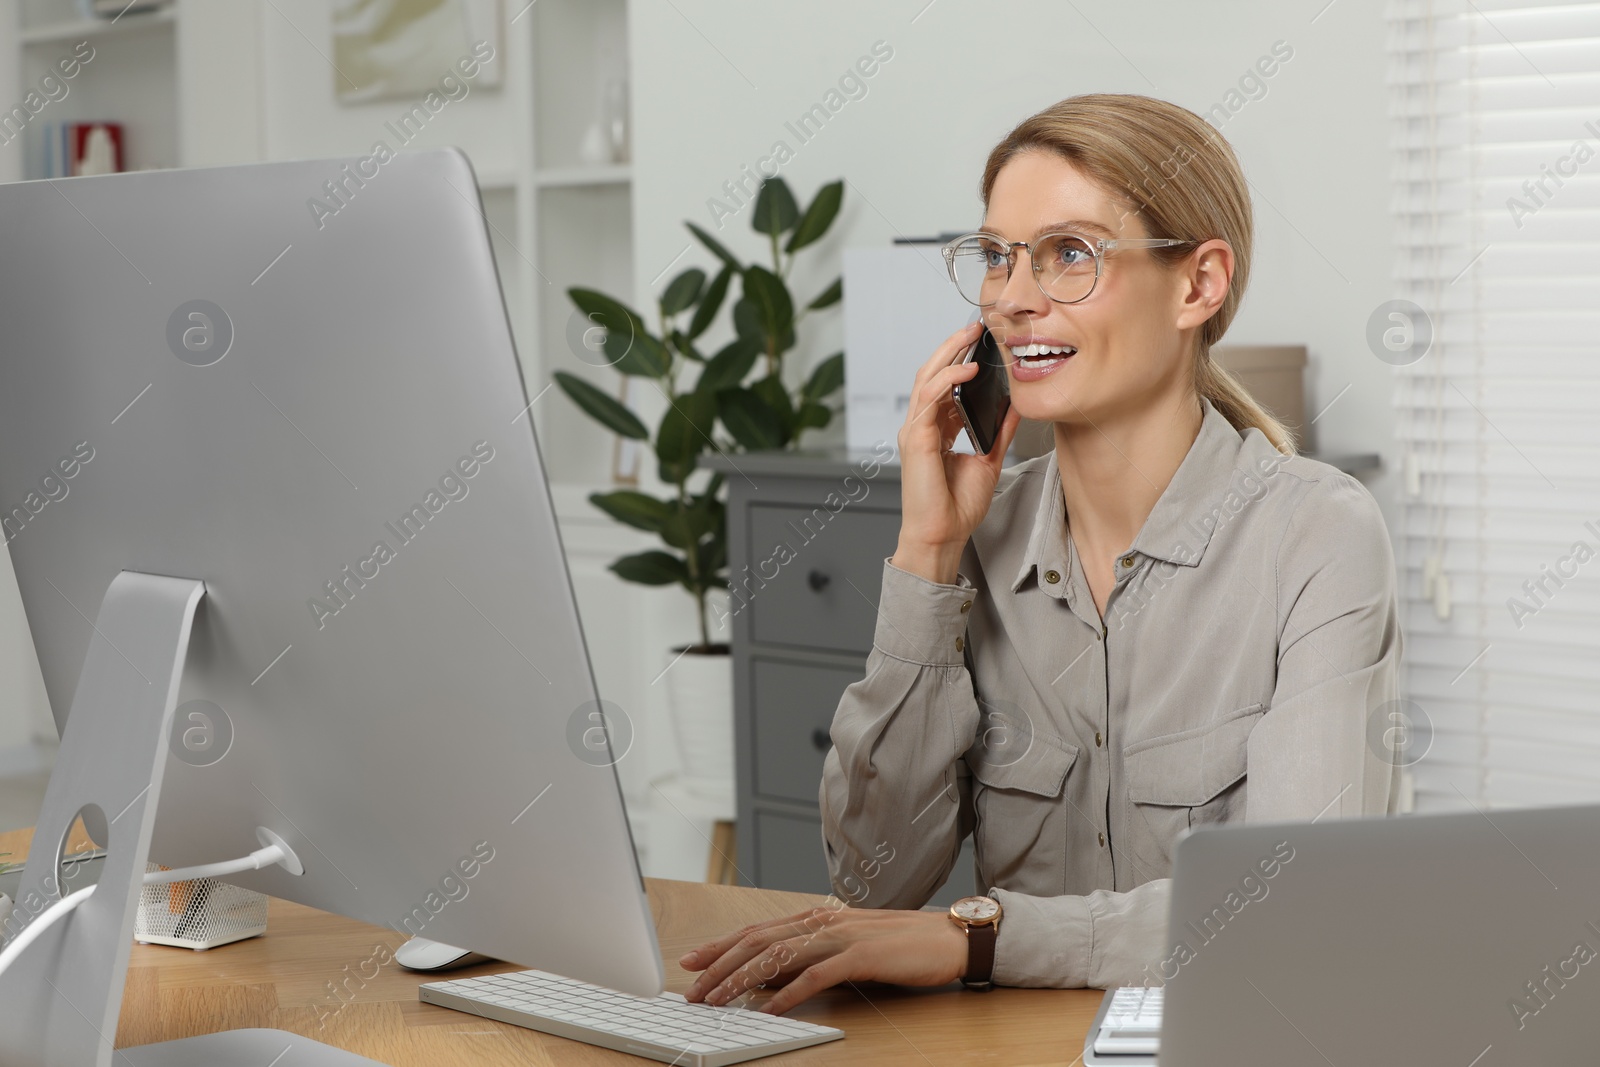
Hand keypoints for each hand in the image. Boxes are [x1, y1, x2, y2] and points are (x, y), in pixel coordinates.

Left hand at [679, 904, 968, 1014]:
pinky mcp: (862, 956)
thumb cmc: (902, 945)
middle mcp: (824, 922)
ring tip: (717, 999)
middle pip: (759, 940)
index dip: (721, 944)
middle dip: (719, 964)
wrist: (951, 937)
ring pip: (778, 956)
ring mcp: (842, 936)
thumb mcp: (847, 948)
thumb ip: (809, 957)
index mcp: (818, 918)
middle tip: (690, 986)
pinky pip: (816, 975)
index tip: (691, 959)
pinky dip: (788, 992)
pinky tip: (769, 1009)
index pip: (758, 929)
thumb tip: (767, 976)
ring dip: (742, 979)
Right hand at [892, 321, 1023, 583]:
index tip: (980, 341)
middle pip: (931, 374)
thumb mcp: (988, 459)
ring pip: (926, 380)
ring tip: (968, 338)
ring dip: (948, 355)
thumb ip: (1000, 431)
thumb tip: (1017, 405)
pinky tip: (965, 371)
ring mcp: (915, 431)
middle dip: (952, 348)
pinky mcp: (915, 440)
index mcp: (936, 429)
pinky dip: (946, 381)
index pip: (944, 385)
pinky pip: (928, 400)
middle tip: (974, 327)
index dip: (960, 360)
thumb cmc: (957, 506)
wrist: (943, 534)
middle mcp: (922, 426)